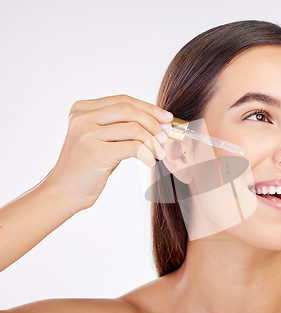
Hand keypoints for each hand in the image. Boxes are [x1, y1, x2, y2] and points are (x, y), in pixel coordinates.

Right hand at [43, 94, 171, 212]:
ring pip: (133, 128)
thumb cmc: (87, 167)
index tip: (166, 117)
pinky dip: (147, 153)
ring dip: (152, 140)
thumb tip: (158, 122)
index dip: (148, 108)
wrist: (64, 192)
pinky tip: (150, 160)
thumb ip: (120, 127)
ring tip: (159, 152)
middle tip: (166, 135)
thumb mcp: (100, 139)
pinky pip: (133, 147)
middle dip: (153, 122)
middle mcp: (82, 118)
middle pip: (129, 110)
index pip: (123, 100)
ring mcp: (87, 134)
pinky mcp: (96, 152)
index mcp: (82, 109)